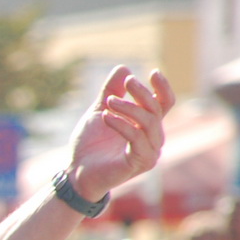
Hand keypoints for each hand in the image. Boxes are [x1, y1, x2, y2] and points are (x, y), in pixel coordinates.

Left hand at [66, 66, 175, 199]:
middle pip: (157, 110)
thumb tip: (124, 68)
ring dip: (129, 108)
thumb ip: (111, 91)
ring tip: (109, 101)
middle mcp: (153, 139)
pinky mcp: (141, 163)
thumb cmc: (89, 145)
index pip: (164, 104)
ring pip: (149, 122)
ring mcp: (150, 152)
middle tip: (128, 81)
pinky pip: (137, 138)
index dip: (162, 88)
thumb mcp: (99, 111)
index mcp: (146, 126)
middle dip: (142, 93)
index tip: (153, 72)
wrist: (76, 172)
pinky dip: (122, 124)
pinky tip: (105, 116)